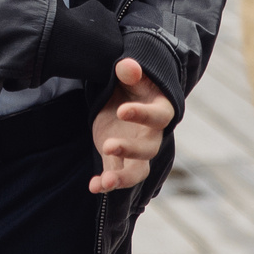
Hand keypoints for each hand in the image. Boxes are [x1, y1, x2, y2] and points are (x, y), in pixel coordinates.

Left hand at [90, 58, 170, 193]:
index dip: (142, 115)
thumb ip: (130, 72)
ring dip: (122, 178)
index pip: (158, 116)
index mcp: (160, 111)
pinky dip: (106, 183)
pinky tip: (93, 187)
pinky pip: (116, 174)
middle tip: (109, 146)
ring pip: (137, 170)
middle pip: (149, 149)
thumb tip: (127, 67)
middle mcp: (152, 135)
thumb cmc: (132, 84)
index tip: (122, 110)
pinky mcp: (119, 161)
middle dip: (130, 150)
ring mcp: (136, 151)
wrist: (123, 99)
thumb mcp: (131, 75)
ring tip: (105, 181)